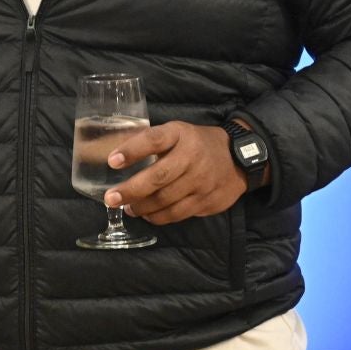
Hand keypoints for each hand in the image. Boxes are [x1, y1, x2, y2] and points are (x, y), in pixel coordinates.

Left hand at [105, 122, 247, 224]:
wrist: (239, 159)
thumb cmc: (197, 144)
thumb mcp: (177, 133)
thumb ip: (151, 142)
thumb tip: (112, 154)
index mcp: (181, 135)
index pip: (154, 140)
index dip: (132, 150)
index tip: (112, 161)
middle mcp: (192, 157)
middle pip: (158, 177)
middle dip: (131, 190)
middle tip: (111, 198)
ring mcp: (201, 181)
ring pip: (165, 200)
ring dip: (141, 207)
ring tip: (127, 207)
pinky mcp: (207, 201)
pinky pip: (177, 213)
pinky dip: (158, 217)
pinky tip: (147, 214)